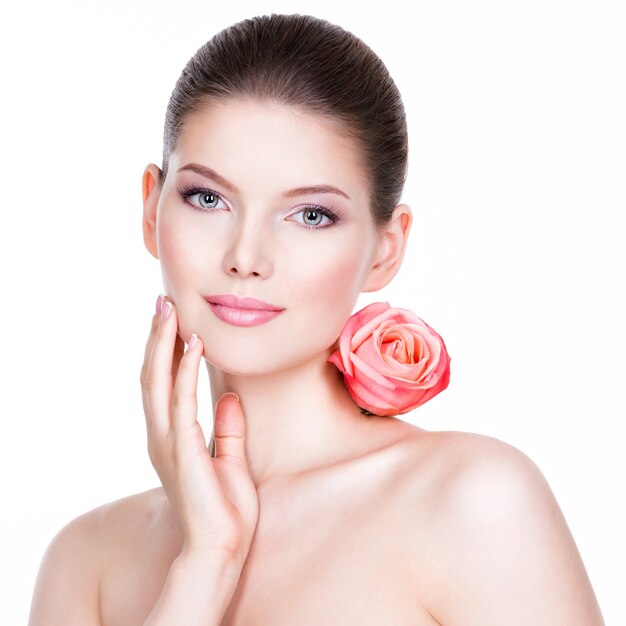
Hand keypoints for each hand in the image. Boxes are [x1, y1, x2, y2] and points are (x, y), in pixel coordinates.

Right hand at [140, 295, 258, 563]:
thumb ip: (228, 429)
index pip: (161, 384)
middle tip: (162, 302)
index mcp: (172, 437)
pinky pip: (183, 402)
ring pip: (158, 382)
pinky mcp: (184, 451)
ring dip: (164, 344)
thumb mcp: (231, 460)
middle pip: (152, 376)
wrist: (220, 549)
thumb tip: (230, 398)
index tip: (171, 320)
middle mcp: (162, 435)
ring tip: (170, 311)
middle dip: (157, 337)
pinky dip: (185, 371)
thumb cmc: (225, 510)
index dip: (163, 351)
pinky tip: (193, 345)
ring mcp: (169, 443)